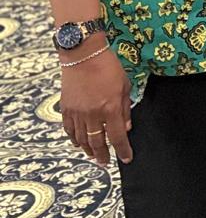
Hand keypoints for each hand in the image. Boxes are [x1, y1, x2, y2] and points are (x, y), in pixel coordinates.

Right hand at [60, 46, 132, 166]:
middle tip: (106, 162)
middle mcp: (93, 114)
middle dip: (103, 155)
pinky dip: (74, 139)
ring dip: (88, 150)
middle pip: (97, 143)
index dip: (123, 150)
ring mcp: (78, 113)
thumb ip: (126, 109)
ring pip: (82, 139)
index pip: (117, 137)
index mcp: (110, 108)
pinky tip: (79, 143)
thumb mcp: (125, 86)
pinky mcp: (66, 109)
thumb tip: (126, 128)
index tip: (127, 158)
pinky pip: (69, 130)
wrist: (83, 55)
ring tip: (94, 155)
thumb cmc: (108, 67)